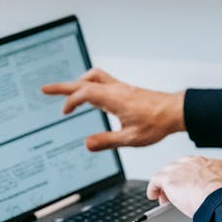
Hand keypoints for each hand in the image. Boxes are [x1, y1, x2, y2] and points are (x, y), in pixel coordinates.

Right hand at [40, 68, 185, 150]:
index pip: (84, 93)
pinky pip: (103, 81)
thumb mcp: (130, 139)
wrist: (176, 112)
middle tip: (45, 89)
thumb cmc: (156, 124)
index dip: (70, 101)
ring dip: (79, 83)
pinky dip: (91, 86)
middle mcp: (115, 89)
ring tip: (70, 94)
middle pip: (83, 81)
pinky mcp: (126, 90)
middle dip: (63, 87)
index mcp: (114, 99)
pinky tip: (92, 97)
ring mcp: (121, 88)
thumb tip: (86, 144)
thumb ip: (107, 141)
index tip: (64, 113)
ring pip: (94, 77)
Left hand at [146, 156, 221, 217]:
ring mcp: (179, 168)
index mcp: (209, 163)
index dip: (189, 177)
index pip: (194, 167)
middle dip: (177, 180)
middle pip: (179, 168)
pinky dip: (153, 188)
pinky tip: (153, 196)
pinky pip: (155, 180)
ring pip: (167, 173)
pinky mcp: (168, 178)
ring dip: (165, 185)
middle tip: (176, 193)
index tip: (189, 186)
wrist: (216, 197)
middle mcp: (193, 162)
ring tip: (165, 197)